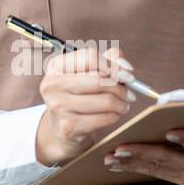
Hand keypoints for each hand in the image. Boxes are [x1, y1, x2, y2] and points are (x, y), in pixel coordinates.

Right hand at [36, 44, 135, 165]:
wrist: (62, 127)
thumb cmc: (79, 95)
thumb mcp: (89, 72)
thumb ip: (108, 60)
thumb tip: (124, 66)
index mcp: (56, 65)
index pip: (90, 57)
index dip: (113, 65)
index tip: (128, 75)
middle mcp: (53, 84)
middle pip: (99, 79)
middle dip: (121, 87)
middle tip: (130, 94)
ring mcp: (59, 106)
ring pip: (105, 100)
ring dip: (121, 104)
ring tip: (123, 105)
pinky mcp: (68, 126)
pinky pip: (104, 118)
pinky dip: (115, 116)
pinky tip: (113, 115)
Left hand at [103, 120, 183, 184]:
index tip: (171, 131)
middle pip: (167, 160)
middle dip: (141, 154)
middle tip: (118, 149)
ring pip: (156, 168)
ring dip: (131, 163)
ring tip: (108, 158)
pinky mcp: (182, 180)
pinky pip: (156, 173)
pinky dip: (136, 168)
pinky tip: (117, 164)